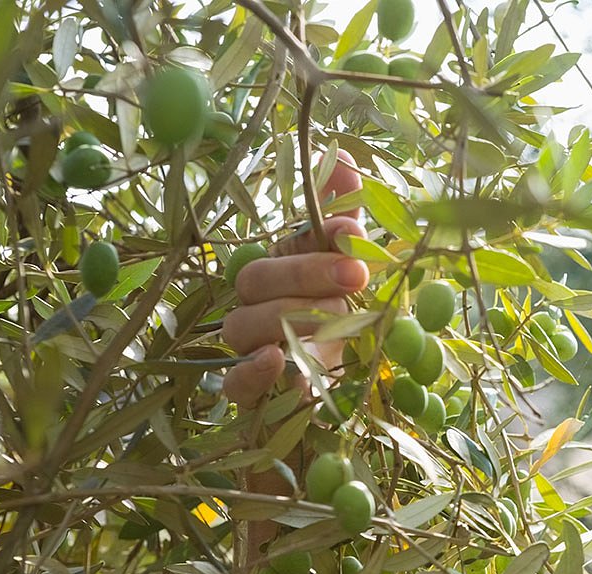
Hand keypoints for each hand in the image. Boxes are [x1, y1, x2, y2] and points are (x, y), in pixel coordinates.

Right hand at [221, 150, 369, 408]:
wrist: (342, 399)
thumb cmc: (347, 327)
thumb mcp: (357, 274)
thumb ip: (346, 221)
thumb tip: (343, 157)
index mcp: (284, 270)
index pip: (286, 240)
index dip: (316, 233)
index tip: (352, 229)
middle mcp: (258, 304)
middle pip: (256, 277)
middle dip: (307, 272)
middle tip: (356, 276)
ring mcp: (249, 349)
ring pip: (242, 325)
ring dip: (290, 318)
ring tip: (338, 321)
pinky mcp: (251, 395)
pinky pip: (234, 384)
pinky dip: (251, 372)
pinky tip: (277, 361)